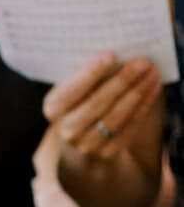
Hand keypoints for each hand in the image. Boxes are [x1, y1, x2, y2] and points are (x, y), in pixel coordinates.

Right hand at [43, 53, 161, 162]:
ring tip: (152, 73)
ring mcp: (86, 144)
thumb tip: (118, 55)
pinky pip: (128, 128)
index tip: (111, 55)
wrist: (83, 131)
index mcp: (53, 108)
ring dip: (137, 93)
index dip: (90, 73)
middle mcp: (66, 129)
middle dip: (122, 81)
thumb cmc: (83, 96)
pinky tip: (153, 88)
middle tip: (142, 62)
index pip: (71, 90)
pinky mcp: (106, 151)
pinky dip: (143, 106)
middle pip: (97, 104)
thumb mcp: (76, 84)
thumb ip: (89, 73)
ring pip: (115, 117)